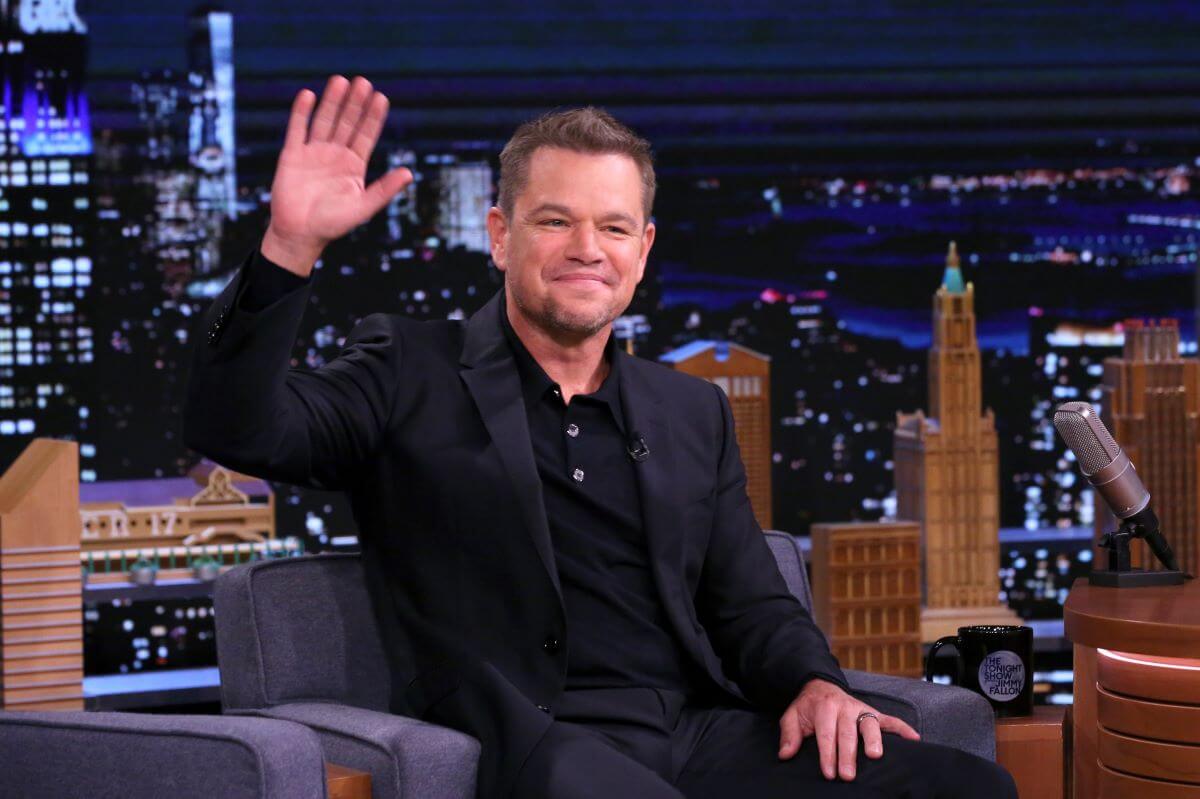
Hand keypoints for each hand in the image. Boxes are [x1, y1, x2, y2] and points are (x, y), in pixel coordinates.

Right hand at [262, 74, 413, 275]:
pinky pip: (297, 129)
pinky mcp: (292, 155)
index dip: (373, 117)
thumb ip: (385, 190)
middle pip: (347, 123)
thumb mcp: (363, 207)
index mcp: (354, 166)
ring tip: (340, 81)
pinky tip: (308, 95)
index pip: (366, 135)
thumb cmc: (333, 224)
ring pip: (324, 121)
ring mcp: (313, 153)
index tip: (381, 97)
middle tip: (363, 82)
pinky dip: (302, 113)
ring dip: (332, 102)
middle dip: (355, 104)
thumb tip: (409, 173)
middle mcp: (335, 155)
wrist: (299, 234)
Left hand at [777, 678, 919, 780]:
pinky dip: (903, 728)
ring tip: (875, 756)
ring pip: (869, 724)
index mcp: (824, 707)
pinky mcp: (873, 713)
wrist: (820, 686)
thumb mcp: (792, 716)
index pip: (826, 733)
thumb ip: (789, 735)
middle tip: (848, 775)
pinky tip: (914, 739)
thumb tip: (786, 754)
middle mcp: (844, 707)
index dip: (827, 753)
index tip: (829, 772)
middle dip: (847, 754)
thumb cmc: (808, 707)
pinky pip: (890, 720)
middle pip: (847, 732)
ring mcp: (860, 709)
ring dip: (873, 740)